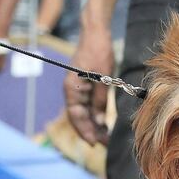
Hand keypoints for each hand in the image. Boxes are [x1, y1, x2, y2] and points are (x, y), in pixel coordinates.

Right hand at [64, 22, 114, 144]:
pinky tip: (104, 124)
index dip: (85, 131)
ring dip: (94, 126)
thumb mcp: (104, 77)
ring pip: (84, 113)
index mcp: (72, 88)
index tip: (95, 143)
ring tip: (106, 138)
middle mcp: (72, 90)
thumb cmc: (98, 51)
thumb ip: (101, 100)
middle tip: (104, 145)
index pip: (75, 115)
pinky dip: (96, 115)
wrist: (96, 33)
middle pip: (79, 117)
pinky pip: (89, 105)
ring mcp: (79, 88)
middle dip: (91, 132)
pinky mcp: (86, 86)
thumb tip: (99, 121)